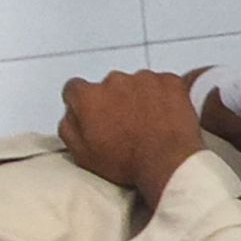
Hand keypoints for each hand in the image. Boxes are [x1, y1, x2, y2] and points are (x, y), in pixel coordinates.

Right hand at [59, 69, 208, 205]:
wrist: (166, 161)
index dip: (83, 102)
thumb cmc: (124, 161)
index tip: (92, 113)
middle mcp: (115, 80)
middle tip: (125, 123)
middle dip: (114, 100)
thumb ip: (69, 126)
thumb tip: (71, 112)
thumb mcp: (81, 153)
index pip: (75, 88)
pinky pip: (163, 83)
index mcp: (88, 96)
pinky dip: (164, 94)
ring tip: (148, 122)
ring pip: (137, 83)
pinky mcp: (171, 81)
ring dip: (140, 96)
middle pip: (109, 85)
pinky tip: (166, 115)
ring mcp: (145, 78)